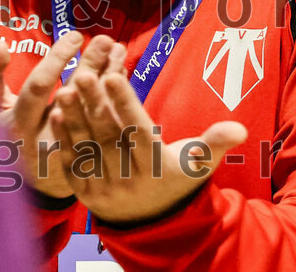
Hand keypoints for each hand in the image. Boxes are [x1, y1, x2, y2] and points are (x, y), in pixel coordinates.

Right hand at [0, 31, 126, 197]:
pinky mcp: (88, 159)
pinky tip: (122, 74)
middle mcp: (42, 140)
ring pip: (93, 111)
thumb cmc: (6, 132)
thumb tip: (0, 45)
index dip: (57, 59)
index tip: (76, 36)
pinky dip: (114, 97)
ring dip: (108, 78)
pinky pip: (105, 124)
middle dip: (89, 64)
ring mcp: (68, 152)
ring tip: (118, 50)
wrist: (24, 182)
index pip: (39, 86)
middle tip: (104, 39)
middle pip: (72, 97)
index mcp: (17, 124)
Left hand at [51, 71, 246, 223]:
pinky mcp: (84, 191)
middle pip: (108, 135)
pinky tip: (56, 114)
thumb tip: (240, 128)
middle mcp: (127, 177)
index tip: (114, 75)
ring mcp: (103, 186)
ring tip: (65, 88)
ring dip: (74, 117)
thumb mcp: (197, 164)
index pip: (138, 130)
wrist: (151, 222)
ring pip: (86, 146)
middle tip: (82, 74)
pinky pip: (72, 162)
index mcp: (154, 165)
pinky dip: (64, 139)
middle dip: (94, 104)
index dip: (125, 103)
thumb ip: (215, 143)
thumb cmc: (175, 178)